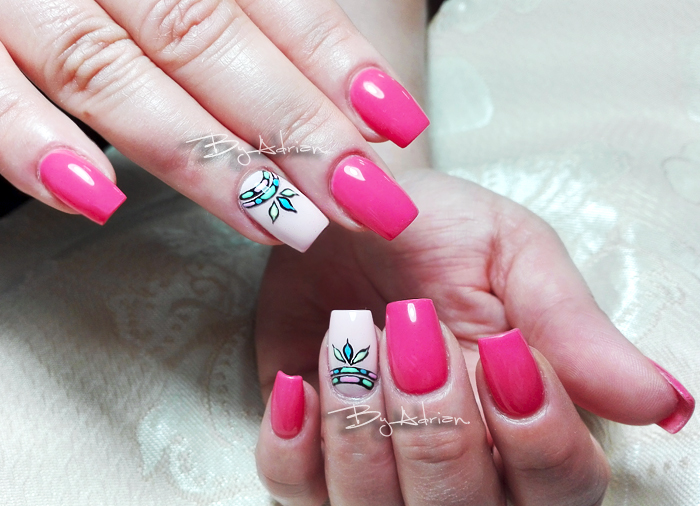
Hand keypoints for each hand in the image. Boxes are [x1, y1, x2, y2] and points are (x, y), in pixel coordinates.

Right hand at [0, 0, 427, 249]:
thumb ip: (258, 16)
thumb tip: (358, 98)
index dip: (335, 61)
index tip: (395, 124)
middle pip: (204, 38)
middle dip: (290, 127)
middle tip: (361, 198)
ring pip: (110, 72)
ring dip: (199, 158)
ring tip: (278, 221)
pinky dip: (31, 144)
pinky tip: (96, 200)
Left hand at [253, 169, 693, 503]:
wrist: (348, 218)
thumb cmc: (436, 230)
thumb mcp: (510, 254)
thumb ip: (571, 326)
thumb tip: (661, 399)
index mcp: (527, 421)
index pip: (560, 487)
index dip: (536, 436)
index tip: (502, 352)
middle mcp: (460, 463)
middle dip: (437, 427)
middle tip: (412, 330)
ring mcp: (380, 471)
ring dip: (360, 424)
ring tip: (351, 332)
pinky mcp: (309, 457)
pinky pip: (296, 493)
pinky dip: (293, 445)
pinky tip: (301, 380)